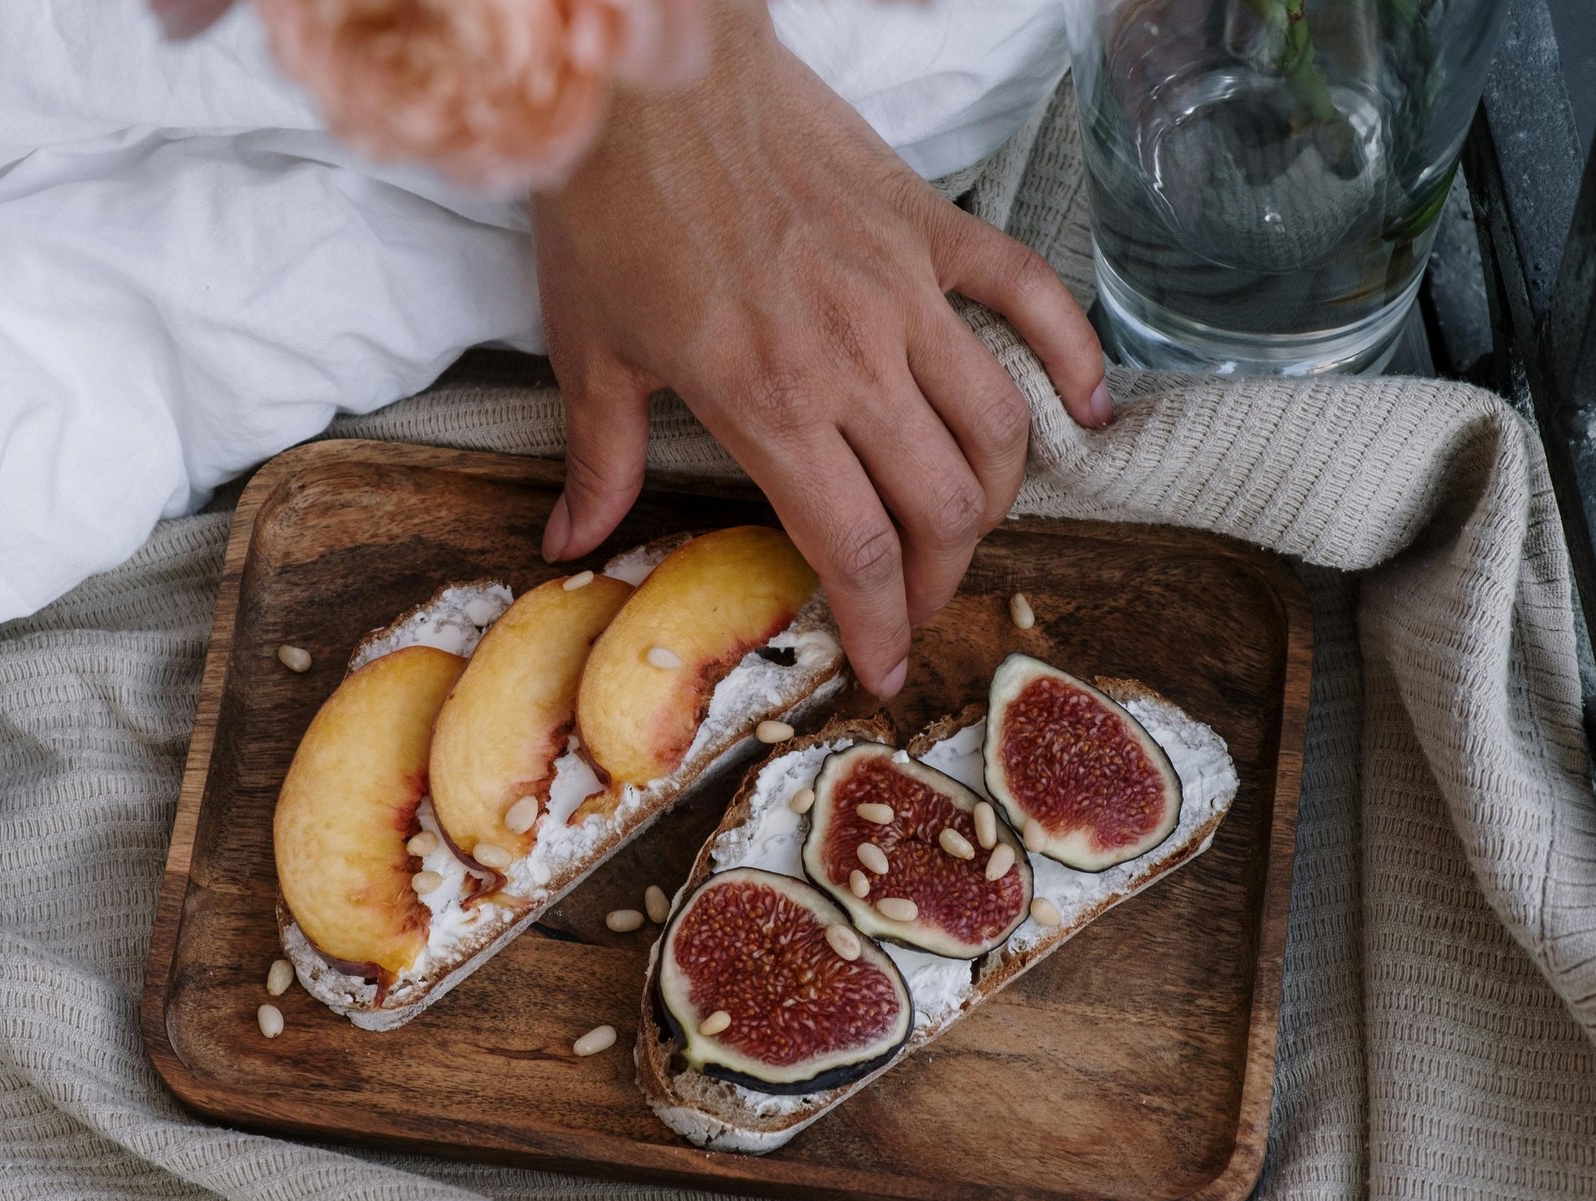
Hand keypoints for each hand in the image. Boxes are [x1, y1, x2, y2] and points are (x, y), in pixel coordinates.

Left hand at [532, 0, 1108, 698]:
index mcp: (771, 402)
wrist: (655, 76)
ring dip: (997, 498)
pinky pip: (1031, 298)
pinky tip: (1088, 411)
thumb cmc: (612, 205)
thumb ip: (601, 458)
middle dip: (940, 579)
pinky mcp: (932, 227)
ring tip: (968, 530)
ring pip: (997, 426)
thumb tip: (570, 539)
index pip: (855, 548)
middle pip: (943, 507)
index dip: (880, 624)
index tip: (888, 665)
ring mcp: (906, 290)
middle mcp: (856, 359)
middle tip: (916, 603)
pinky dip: (1073, 358)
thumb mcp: (591, 348)